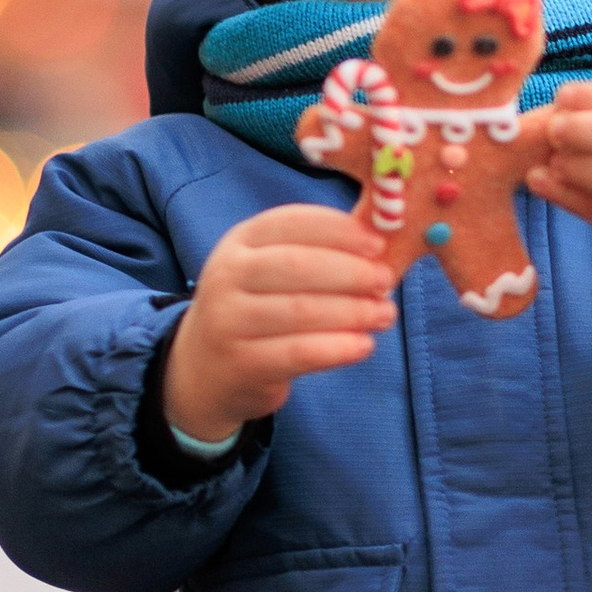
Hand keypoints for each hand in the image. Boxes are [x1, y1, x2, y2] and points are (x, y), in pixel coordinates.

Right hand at [165, 202, 395, 439]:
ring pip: (301, 310)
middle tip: (386, 282)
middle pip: (298, 265)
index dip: (339, 231)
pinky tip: (364, 346)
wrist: (205, 369)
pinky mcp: (241, 362)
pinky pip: (298, 353)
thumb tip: (381, 242)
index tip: (378, 245)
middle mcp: (227, 274)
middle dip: (350, 272)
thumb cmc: (256, 309)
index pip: (292, 222)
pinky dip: (337, 349)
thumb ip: (315, 252)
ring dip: (352, 312)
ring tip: (385, 315)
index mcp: (241, 241)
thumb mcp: (270, 270)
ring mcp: (228, 320)